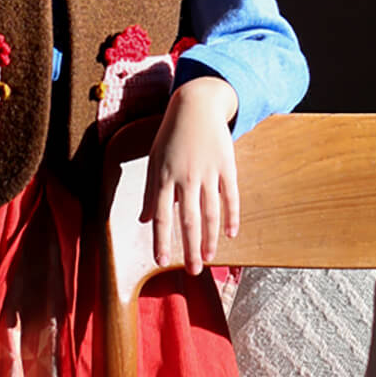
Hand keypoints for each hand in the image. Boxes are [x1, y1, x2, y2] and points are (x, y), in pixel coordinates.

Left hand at [139, 76, 239, 275]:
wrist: (196, 106)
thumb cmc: (171, 135)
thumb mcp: (154, 160)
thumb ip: (151, 193)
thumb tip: (144, 220)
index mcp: (163, 176)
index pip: (162, 216)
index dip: (161, 241)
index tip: (162, 262)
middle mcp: (185, 177)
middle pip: (188, 220)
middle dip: (190, 249)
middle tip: (193, 271)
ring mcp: (208, 172)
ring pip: (210, 212)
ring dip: (210, 238)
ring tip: (210, 258)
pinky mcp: (226, 166)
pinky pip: (230, 197)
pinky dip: (231, 216)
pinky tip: (231, 234)